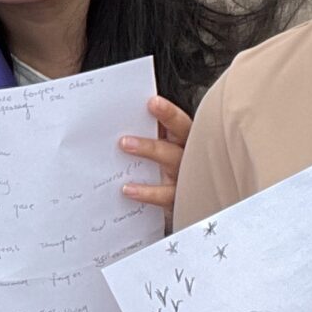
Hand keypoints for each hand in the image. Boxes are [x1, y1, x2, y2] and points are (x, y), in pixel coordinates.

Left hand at [119, 96, 193, 223]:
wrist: (182, 209)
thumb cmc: (167, 175)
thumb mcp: (163, 153)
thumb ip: (151, 136)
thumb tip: (121, 119)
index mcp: (186, 143)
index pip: (181, 124)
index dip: (169, 113)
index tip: (152, 101)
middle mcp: (190, 158)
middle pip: (183, 136)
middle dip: (166, 122)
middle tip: (142, 111)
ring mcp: (186, 180)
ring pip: (174, 162)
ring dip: (150, 149)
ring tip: (124, 144)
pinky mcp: (179, 201)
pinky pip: (165, 196)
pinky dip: (147, 192)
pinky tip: (127, 189)